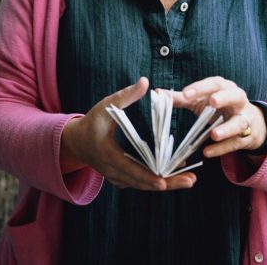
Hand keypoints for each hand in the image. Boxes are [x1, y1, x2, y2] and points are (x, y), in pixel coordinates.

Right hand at [61, 77, 196, 190]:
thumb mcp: (105, 106)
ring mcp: (116, 177)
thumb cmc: (92, 121)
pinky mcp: (120, 179)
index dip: (148, 177)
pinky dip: (156, 181)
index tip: (165, 183)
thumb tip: (145, 81)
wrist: (77, 142)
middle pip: (142, 182)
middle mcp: (112, 171)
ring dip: (166, 184)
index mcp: (108, 154)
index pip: (130, 170)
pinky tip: (174, 177)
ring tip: (188, 181)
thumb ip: (125, 95)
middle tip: (190, 181)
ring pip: (143, 185)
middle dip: (167, 183)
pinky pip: (140, 183)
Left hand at [167, 76, 266, 158]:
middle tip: (212, 102)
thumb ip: (182, 98)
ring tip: (213, 134)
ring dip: (227, 129)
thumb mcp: (201, 100)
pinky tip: (208, 152)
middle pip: (234, 95)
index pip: (214, 84)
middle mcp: (238, 100)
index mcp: (225, 87)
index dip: (200, 88)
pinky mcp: (246, 137)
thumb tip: (158, 92)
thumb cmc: (219, 107)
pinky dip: (221, 149)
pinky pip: (235, 143)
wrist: (249, 123)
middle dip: (223, 98)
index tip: (186, 94)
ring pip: (239, 122)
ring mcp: (244, 118)